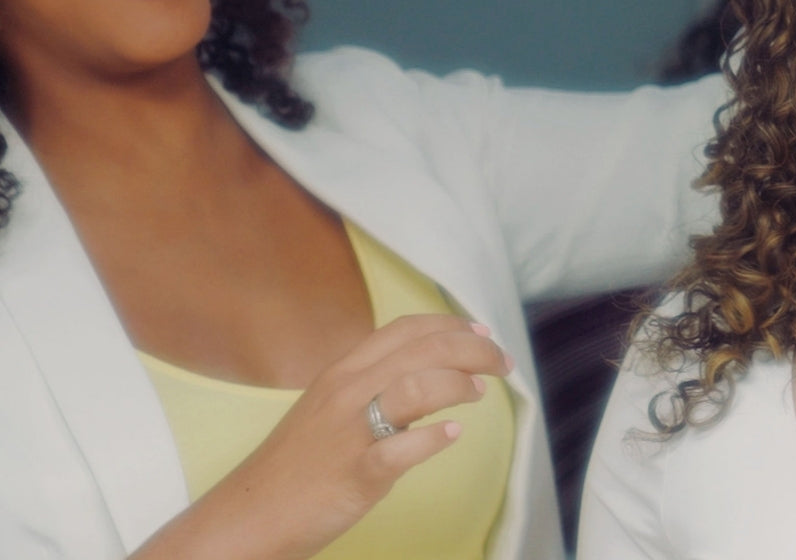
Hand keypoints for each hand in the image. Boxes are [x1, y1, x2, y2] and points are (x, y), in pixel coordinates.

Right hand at [132, 315, 510, 559]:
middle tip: (502, 364)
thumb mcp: (331, 407)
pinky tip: (453, 434)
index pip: (406, 329)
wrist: (249, 515)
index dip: (451, 325)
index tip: (482, 333)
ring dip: (459, 383)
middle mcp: (347, 392)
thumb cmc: (298, 464)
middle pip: (423, 350)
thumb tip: (431, 373)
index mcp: (343, 372)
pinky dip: (433, 439)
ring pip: (416, 386)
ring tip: (480, 393)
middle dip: (474, 350)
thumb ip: (375, 386)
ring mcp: (349, 432)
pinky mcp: (353, 474)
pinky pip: (400, 449)